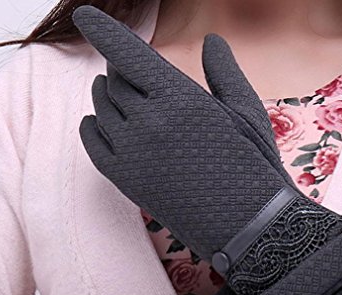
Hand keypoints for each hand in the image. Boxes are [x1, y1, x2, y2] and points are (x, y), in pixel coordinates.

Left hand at [73, 5, 341, 294]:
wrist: (248, 226)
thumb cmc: (254, 167)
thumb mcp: (247, 113)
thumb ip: (224, 72)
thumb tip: (212, 40)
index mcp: (180, 99)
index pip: (127, 52)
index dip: (103, 30)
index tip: (87, 15)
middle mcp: (149, 123)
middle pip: (114, 80)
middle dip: (118, 70)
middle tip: (126, 69)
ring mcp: (133, 155)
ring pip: (100, 109)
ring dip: (104, 96)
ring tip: (113, 92)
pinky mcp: (126, 181)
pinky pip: (92, 143)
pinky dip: (90, 126)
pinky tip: (95, 121)